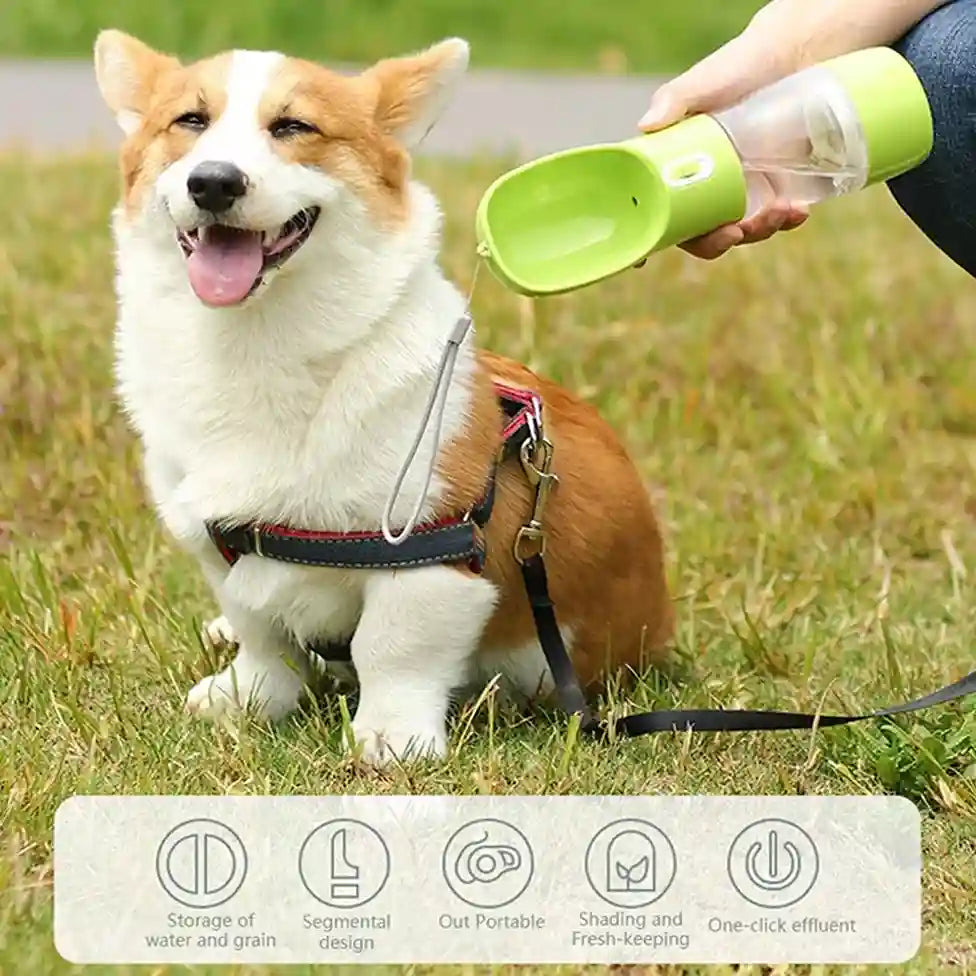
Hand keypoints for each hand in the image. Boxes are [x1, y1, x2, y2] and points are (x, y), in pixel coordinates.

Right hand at [637, 6, 810, 258]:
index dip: (647, 241)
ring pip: (739, 233)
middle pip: (696, 236)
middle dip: (715, 243)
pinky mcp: (771, 191)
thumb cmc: (735, 67)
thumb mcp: (701, 83)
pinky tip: (798, 211)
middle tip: (734, 232)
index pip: (654, 213)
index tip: (643, 262)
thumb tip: (647, 125)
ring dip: (758, 232)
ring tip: (781, 210)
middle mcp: (701, 190)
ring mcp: (737, 194)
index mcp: (674, 172)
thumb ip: (673, 101)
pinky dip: (786, 221)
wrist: (789, 58)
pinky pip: (774, 220)